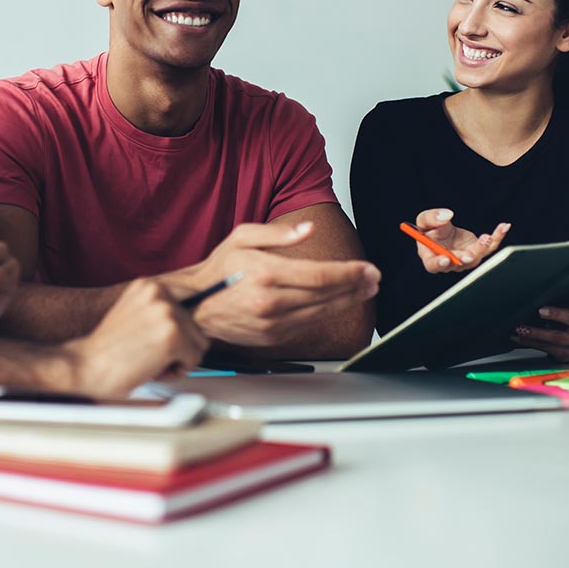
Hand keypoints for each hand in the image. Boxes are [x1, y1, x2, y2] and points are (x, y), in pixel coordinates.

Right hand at [63, 279, 208, 397]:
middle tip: (146, 355)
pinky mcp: (172, 335)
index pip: (187, 313)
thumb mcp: (135, 316)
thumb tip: (192, 323)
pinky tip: (150, 368)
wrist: (83, 365)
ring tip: (148, 360)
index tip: (153, 342)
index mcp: (150, 285)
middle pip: (196, 328)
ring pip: (198, 345)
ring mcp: (167, 312)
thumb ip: (159, 314)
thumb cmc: (107, 350)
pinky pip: (194, 360)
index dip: (172, 335)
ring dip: (177, 360)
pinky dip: (176, 372)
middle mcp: (160, 292)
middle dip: (177, 349)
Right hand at [181, 221, 380, 347]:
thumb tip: (307, 230)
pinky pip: (308, 324)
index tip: (368, 269)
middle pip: (327, 295)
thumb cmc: (218, 271)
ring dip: (347, 301)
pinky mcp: (273, 337)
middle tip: (373, 279)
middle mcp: (272, 302)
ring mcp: (273, 323)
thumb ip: (278, 234)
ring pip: (321, 312)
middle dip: (355, 286)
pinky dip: (326, 313)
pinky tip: (337, 303)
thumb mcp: (242, 237)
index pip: (321, 275)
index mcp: (267, 274)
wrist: (195, 305)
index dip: (350, 273)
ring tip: (363, 290)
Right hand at [411, 208, 510, 272]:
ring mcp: (465, 258)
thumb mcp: (424, 220)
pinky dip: (497, 237)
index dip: (439, 264)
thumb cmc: (431, 227)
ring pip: (476, 257)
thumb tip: (446, 216)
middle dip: (465, 258)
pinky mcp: (477, 251)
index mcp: (431, 256)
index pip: (433, 265)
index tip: (445, 258)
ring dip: (482, 248)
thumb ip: (431, 218)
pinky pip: (489, 247)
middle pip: (457, 264)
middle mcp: (449, 262)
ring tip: (487, 237)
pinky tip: (503, 227)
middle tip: (470, 254)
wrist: (442, 228)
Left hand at [512, 272, 568, 361]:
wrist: (568, 348)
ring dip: (536, 332)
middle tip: (540, 310)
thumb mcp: (565, 307)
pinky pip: (546, 348)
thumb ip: (560, 296)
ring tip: (521, 327)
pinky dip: (529, 342)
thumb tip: (539, 280)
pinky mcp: (566, 353)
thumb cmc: (563, 321)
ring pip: (556, 337)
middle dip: (556, 314)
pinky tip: (518, 337)